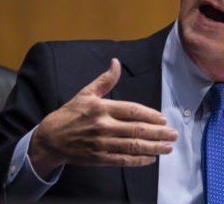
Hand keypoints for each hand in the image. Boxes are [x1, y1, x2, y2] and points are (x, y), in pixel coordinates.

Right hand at [28, 58, 177, 178]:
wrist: (50, 138)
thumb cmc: (70, 114)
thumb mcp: (86, 93)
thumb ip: (105, 80)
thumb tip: (115, 62)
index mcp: (101, 108)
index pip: (131, 111)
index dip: (149, 115)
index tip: (163, 119)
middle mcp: (103, 126)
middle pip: (136, 130)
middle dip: (158, 133)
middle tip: (173, 134)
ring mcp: (101, 144)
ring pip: (132, 146)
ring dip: (153, 147)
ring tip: (168, 147)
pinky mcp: (99, 158)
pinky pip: (123, 160)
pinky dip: (138, 160)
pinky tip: (151, 158)